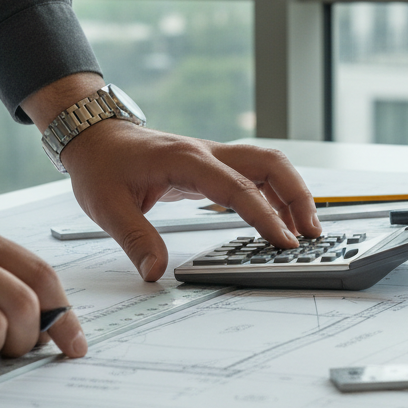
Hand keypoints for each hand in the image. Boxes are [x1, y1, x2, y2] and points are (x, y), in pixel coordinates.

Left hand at [22, 74, 321, 281]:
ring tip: (306, 230)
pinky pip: (255, 175)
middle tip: (312, 233)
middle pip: (270, 164)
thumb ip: (135, 240)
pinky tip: (280, 219)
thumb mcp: (107, 207)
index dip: (266, 216)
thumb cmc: (101, 165)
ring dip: (293, 193)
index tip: (285, 242)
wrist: (95, 136)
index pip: (238, 188)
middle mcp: (208, 153)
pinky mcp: (213, 166)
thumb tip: (155, 272)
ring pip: (269, 166)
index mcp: (186, 161)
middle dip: (298, 196)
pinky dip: (275, 195)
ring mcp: (214, 157)